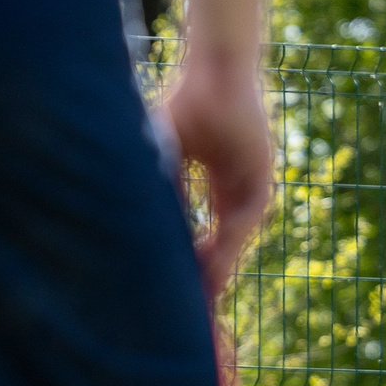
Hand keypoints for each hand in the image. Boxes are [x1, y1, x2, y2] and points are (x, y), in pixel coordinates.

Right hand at [159, 54, 272, 298]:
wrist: (215, 74)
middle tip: (189, 311)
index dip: (185, 262)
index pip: (198, 235)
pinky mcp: (261, 179)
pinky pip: (245, 218)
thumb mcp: (160, 156)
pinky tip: (209, 260)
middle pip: (219, 245)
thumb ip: (157, 189)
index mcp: (209, 186)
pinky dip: (227, 240)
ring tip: (198, 297)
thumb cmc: (182, 104)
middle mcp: (231, 191)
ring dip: (216, 267)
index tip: (168, 290)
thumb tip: (124, 227)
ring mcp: (247, 187)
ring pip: (231, 238)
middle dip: (205, 277)